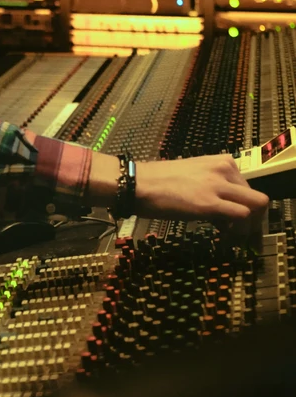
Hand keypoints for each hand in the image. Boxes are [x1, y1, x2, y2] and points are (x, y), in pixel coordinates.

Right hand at [135, 154, 268, 224]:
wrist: (139, 183)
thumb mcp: (195, 175)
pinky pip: (241, 216)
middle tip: (237, 232)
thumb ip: (215, 186)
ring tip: (228, 235)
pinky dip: (238, 230)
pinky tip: (223, 235)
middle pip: (257, 198)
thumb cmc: (161, 180)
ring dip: (247, 226)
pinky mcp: (210, 203)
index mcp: (221, 161)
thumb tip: (227, 209)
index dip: (245, 207)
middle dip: (252, 220)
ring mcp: (218, 185)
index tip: (234, 220)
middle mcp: (224, 168)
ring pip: (256, 206)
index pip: (249, 188)